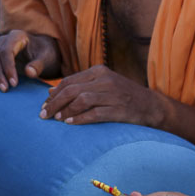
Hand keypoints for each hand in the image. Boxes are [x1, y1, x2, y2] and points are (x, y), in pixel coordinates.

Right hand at [0, 30, 60, 91]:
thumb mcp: (48, 58)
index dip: (8, 67)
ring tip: (2, 89)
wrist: (42, 53)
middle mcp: (4, 40)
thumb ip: (39, 65)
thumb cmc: (46, 54)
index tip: (14, 83)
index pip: (6, 51)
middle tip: (5, 89)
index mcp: (17, 36)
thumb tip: (29, 72)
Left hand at [40, 65, 164, 125]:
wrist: (150, 105)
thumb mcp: (102, 84)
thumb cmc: (122, 96)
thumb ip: (80, 86)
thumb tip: (51, 92)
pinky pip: (95, 113)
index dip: (54, 94)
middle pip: (72, 90)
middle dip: (54, 103)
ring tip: (56, 119)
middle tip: (43, 115)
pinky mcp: (119, 109)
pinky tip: (70, 123)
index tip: (44, 105)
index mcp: (99, 71)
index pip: (69, 81)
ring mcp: (113, 94)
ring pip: (81, 100)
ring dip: (65, 110)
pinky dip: (80, 118)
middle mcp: (105, 80)